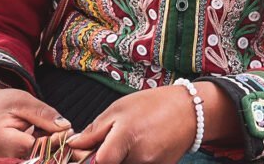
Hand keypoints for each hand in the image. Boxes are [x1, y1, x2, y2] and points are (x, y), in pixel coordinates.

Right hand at [0, 85, 74, 158]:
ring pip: (37, 160)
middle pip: (38, 157)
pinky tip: (44, 138)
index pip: (36, 147)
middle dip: (55, 145)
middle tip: (67, 132)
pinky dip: (42, 151)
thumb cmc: (4, 103)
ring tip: (50, 131)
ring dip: (50, 148)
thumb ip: (44, 114)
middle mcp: (1, 157)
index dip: (54, 140)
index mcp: (1, 140)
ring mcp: (5, 163)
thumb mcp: (24, 101)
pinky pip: (32, 160)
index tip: (68, 131)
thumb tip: (66, 127)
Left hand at [65, 84, 195, 163]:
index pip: (100, 162)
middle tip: (113, 143)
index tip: (90, 153)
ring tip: (128, 143)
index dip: (92, 160)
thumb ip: (95, 130)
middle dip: (107, 159)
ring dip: (121, 159)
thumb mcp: (120, 108)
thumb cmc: (153, 105)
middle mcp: (140, 156)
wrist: (190, 112)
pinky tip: (140, 148)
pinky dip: (134, 160)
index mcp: (127, 136)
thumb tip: (73, 145)